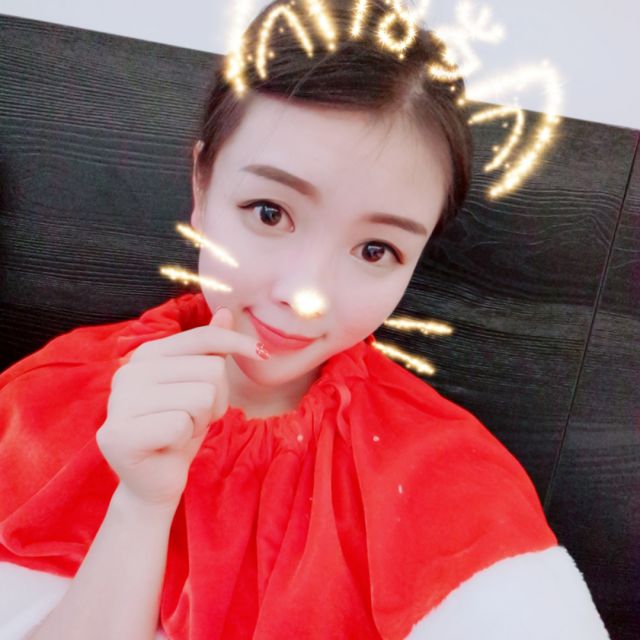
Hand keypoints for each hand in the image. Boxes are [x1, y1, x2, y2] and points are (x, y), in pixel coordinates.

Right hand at [96, 307, 269, 510]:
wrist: (155, 480)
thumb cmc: (181, 428)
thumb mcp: (201, 384)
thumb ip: (209, 349)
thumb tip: (226, 311)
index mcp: (146, 355)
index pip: (203, 338)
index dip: (238, 343)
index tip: (262, 353)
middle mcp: (127, 373)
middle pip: (209, 370)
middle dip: (216, 399)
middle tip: (196, 418)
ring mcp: (118, 403)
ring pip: (199, 397)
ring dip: (202, 420)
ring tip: (183, 430)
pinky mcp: (118, 435)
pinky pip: (180, 425)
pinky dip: (185, 439)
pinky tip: (169, 446)